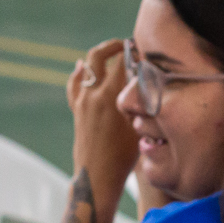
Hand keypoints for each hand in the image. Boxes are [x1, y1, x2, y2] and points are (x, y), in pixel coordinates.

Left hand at [68, 40, 137, 190]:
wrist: (97, 177)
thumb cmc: (123, 156)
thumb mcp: (140, 126)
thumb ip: (143, 102)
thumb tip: (148, 85)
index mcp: (110, 95)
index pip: (122, 60)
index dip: (134, 51)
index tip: (144, 49)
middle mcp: (93, 94)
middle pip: (99, 55)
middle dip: (113, 46)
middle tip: (126, 44)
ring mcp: (82, 101)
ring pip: (86, 67)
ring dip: (98, 57)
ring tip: (111, 54)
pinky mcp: (76, 111)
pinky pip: (75, 85)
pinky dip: (79, 73)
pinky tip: (82, 66)